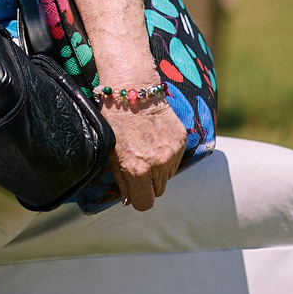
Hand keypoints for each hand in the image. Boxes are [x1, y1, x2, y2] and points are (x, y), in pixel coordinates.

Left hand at [104, 92, 186, 210]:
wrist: (133, 90)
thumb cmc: (115, 120)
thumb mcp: (111, 153)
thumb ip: (122, 180)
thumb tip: (128, 200)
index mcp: (137, 169)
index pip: (144, 203)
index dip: (138, 199)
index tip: (134, 192)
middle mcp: (158, 164)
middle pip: (158, 192)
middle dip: (148, 185)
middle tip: (138, 167)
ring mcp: (172, 153)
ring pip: (168, 177)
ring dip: (158, 171)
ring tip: (146, 151)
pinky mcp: (181, 141)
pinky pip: (175, 160)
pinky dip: (167, 157)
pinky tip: (155, 141)